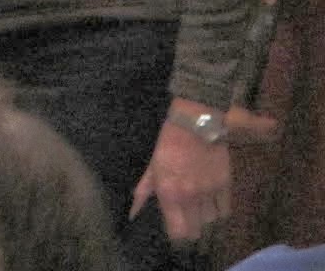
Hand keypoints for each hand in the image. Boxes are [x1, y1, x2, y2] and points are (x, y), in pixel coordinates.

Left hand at [131, 105, 231, 242]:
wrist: (195, 124)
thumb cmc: (167, 143)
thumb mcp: (151, 166)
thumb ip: (143, 191)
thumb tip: (132, 211)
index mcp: (170, 193)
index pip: (178, 232)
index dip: (176, 235)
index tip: (173, 229)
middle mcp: (191, 197)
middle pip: (196, 231)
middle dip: (190, 229)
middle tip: (184, 220)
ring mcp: (210, 192)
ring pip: (211, 221)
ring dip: (203, 218)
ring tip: (196, 208)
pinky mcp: (225, 186)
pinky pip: (225, 210)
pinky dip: (218, 210)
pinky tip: (210, 203)